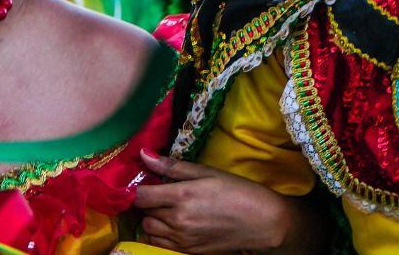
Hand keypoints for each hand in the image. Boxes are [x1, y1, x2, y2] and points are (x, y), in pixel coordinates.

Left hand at [135, 150, 296, 252]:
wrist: (261, 222)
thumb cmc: (236, 191)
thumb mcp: (206, 172)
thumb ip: (172, 166)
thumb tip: (144, 154)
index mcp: (181, 197)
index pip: (141, 196)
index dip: (137, 187)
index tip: (145, 181)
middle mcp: (177, 221)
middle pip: (144, 212)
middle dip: (147, 201)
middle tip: (160, 193)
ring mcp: (182, 239)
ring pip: (148, 229)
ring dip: (152, 218)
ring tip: (166, 208)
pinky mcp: (188, 251)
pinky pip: (158, 244)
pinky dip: (158, 234)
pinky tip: (171, 224)